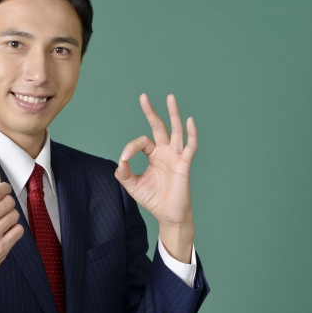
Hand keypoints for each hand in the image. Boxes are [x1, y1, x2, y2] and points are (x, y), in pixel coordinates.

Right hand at [0, 173, 23, 312]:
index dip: (3, 188)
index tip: (4, 188)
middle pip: (7, 202)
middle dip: (8, 201)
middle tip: (5, 204)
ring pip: (14, 215)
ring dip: (11, 215)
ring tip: (5, 218)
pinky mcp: (1, 250)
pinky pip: (18, 231)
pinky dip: (15, 229)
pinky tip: (7, 231)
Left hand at [115, 94, 197, 262]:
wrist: (168, 215)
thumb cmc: (153, 199)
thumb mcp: (133, 186)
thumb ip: (124, 174)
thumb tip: (120, 163)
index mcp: (153, 155)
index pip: (141, 142)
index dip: (130, 148)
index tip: (124, 160)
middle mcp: (165, 152)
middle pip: (159, 127)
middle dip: (151, 112)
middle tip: (143, 96)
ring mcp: (176, 156)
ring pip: (175, 130)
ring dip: (173, 114)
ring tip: (170, 97)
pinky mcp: (184, 164)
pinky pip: (190, 146)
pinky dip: (191, 133)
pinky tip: (189, 120)